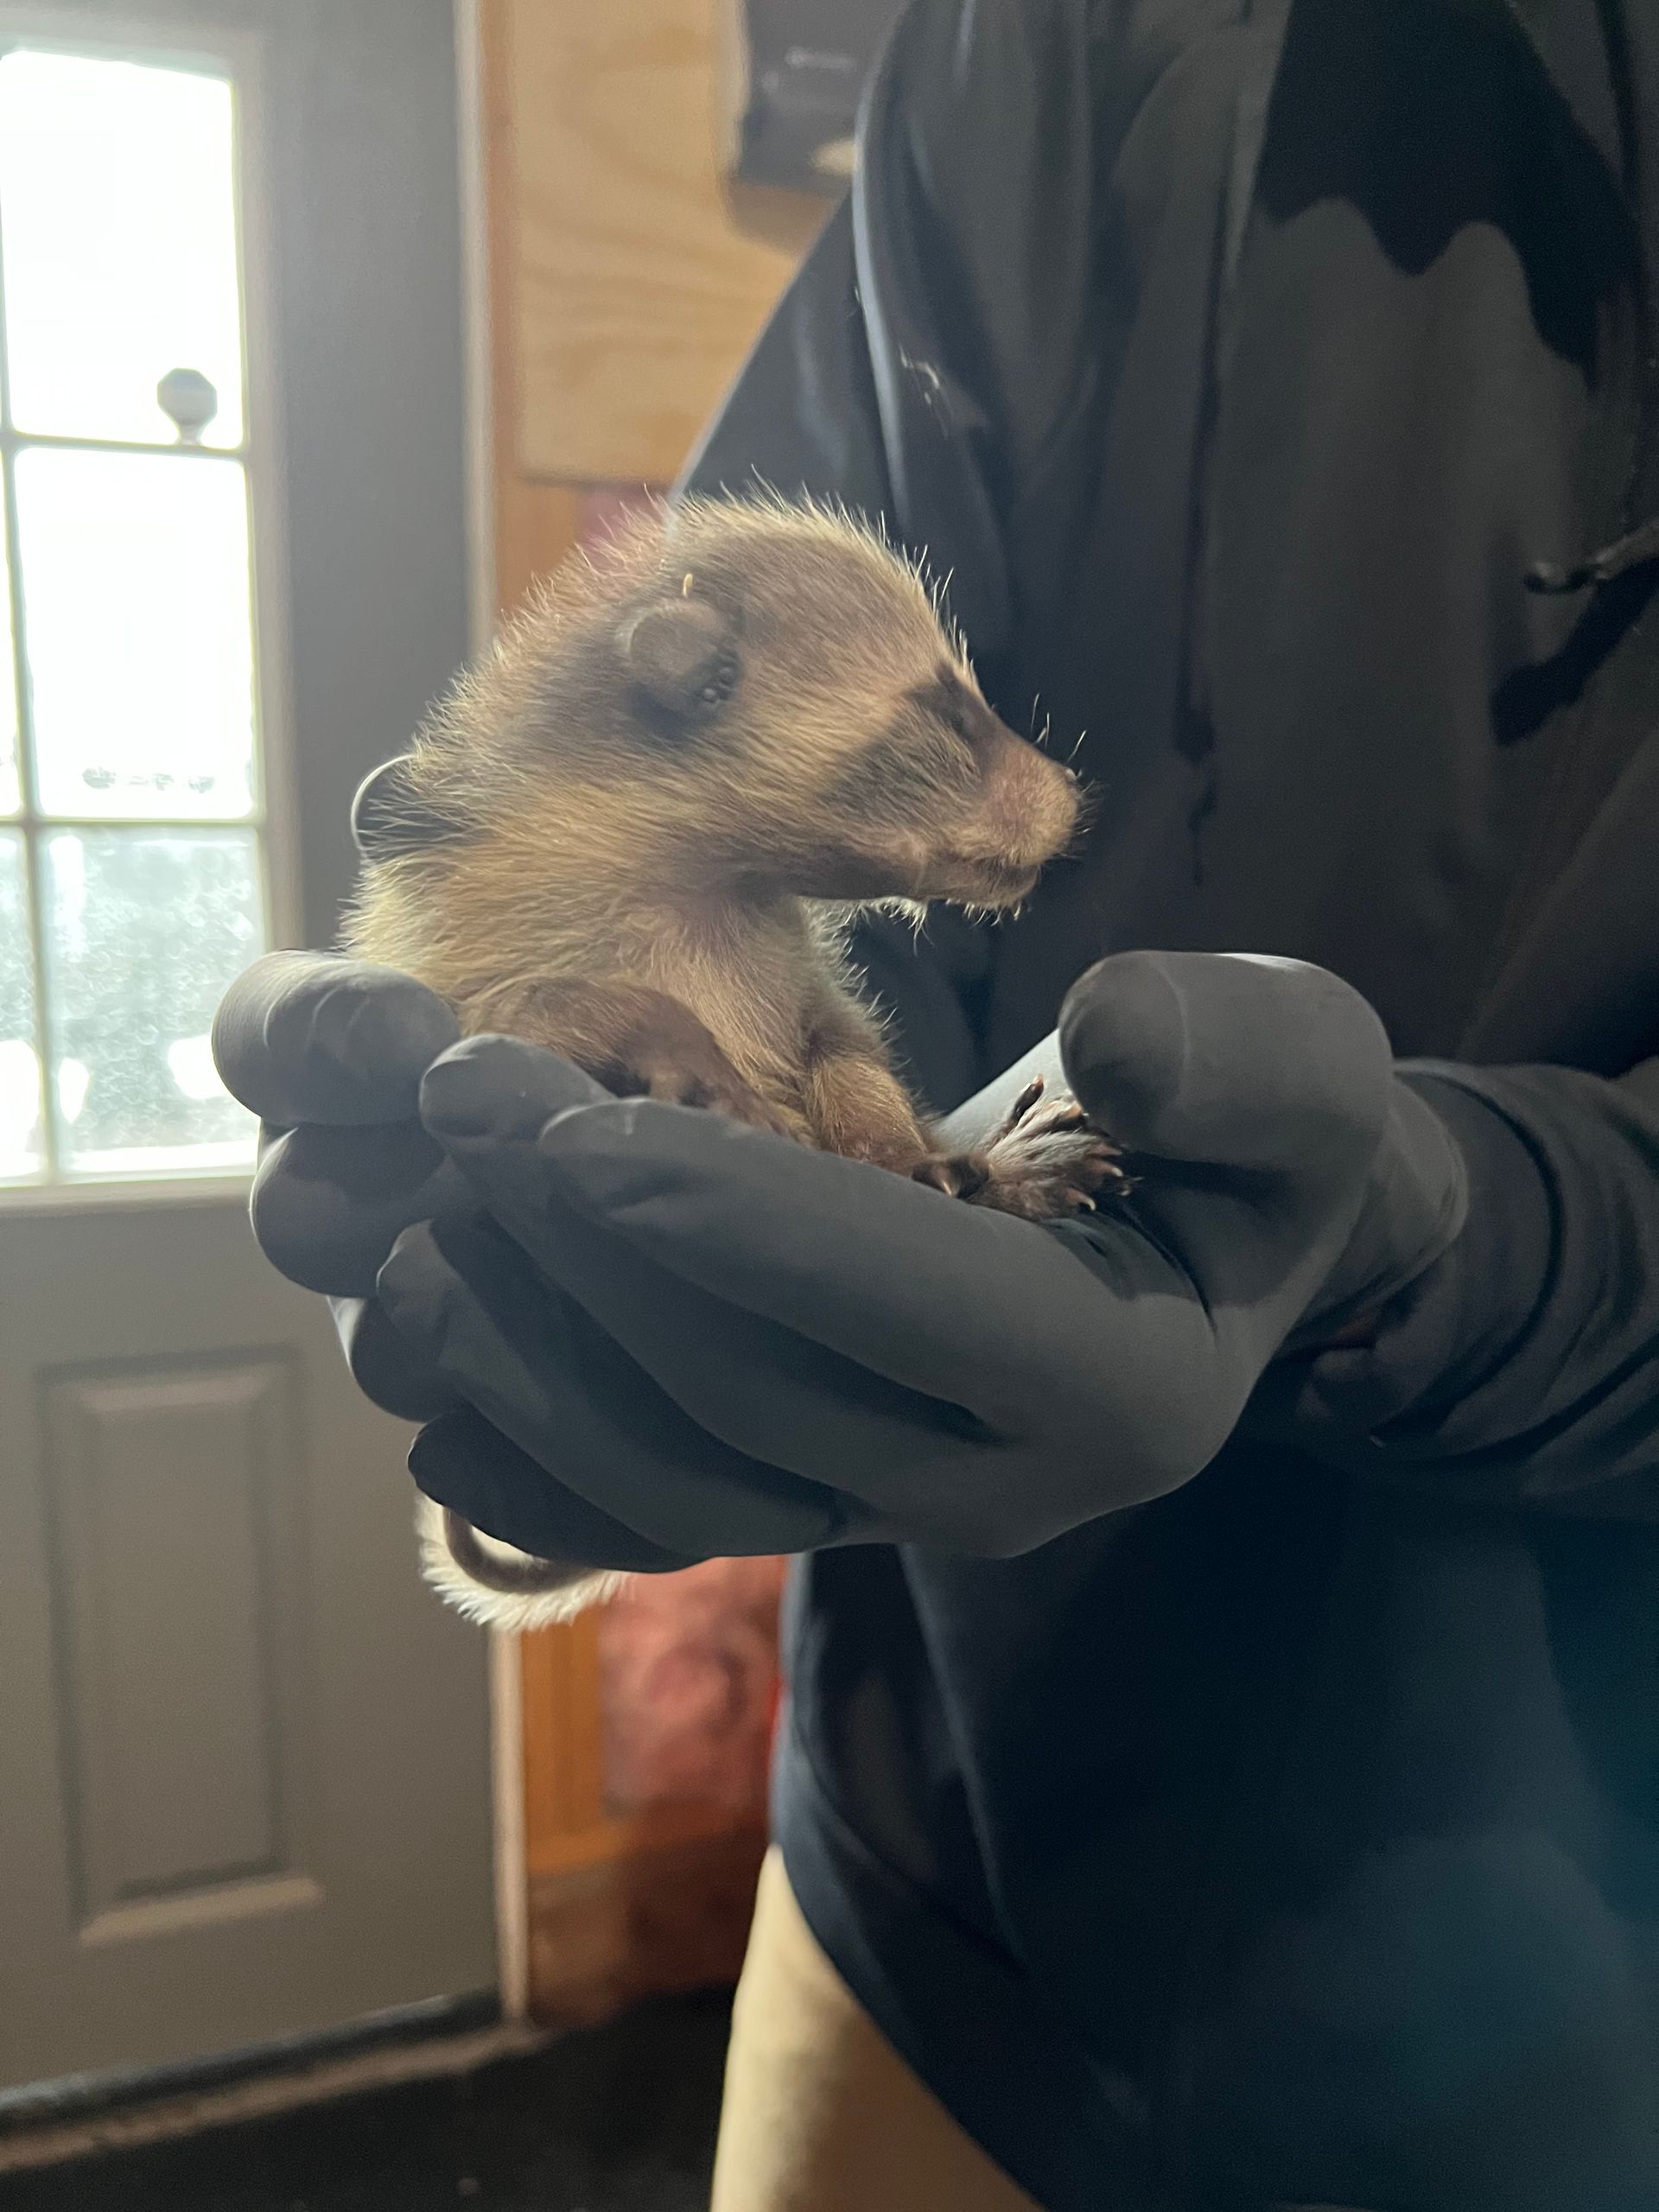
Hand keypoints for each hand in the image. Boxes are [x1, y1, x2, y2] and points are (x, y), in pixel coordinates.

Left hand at [213, 950, 1464, 1570]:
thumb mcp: (1312, 1078)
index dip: (727, 1220)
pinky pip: (659, 1523)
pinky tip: (436, 1383)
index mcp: (1117, 1386)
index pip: (895, 1304)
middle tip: (457, 1107)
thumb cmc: (1261, 1147)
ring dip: (534, 1358)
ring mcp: (899, 1517)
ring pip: (679, 1475)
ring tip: (413, 1228)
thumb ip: (1239, 1063)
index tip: (561, 1127)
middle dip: (587, 1255)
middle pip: (750, 1391)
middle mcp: (995, 1488)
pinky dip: (538, 1470)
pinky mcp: (827, 1512)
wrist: (1219, 1255)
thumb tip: (1108, 1040)